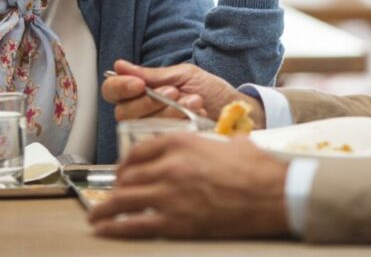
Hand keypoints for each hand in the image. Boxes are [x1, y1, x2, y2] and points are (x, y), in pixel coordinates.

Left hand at [90, 132, 289, 238]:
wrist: (273, 192)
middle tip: (111, 195)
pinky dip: (114, 227)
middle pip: (128, 175)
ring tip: (97, 215)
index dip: (126, 163)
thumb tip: (197, 155)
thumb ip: (201, 146)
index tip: (122, 171)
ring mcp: (169, 194)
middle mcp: (169, 165)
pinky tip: (104, 229)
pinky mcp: (175, 222)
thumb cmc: (256, 167)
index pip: (139, 150)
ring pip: (123, 199)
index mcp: (180, 142)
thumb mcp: (224, 143)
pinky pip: (134, 224)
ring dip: (105, 208)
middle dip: (116, 187)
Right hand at [101, 60, 265, 126]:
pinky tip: (196, 116)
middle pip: (123, 111)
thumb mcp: (183, 76)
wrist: (237, 111)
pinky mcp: (166, 148)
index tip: (139, 84)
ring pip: (141, 126)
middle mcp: (142, 113)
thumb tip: (119, 66)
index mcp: (142, 91)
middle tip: (174, 93)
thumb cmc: (212, 92)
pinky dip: (180, 124)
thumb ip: (152, 75)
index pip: (112, 91)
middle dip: (150, 101)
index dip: (121, 87)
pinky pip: (160, 139)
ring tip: (193, 101)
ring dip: (169, 111)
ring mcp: (153, 132)